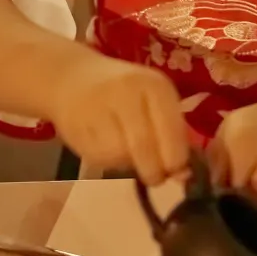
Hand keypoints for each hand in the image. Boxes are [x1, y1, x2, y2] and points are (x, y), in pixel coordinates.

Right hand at [46, 52, 189, 184]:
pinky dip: (109, 163)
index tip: (178, 173)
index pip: (172, 129)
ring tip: (130, 157)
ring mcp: (99, 107)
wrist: (73, 77)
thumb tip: (183, 175)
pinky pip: (99, 157)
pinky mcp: (77, 125)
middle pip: (145, 145)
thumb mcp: (153, 100)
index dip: (177, 158)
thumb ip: (170, 132)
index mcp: (154, 84)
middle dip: (154, 171)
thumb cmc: (125, 91)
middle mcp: (127, 92)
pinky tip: (109, 149)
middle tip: (156, 178)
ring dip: (129, 166)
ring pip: (120, 155)